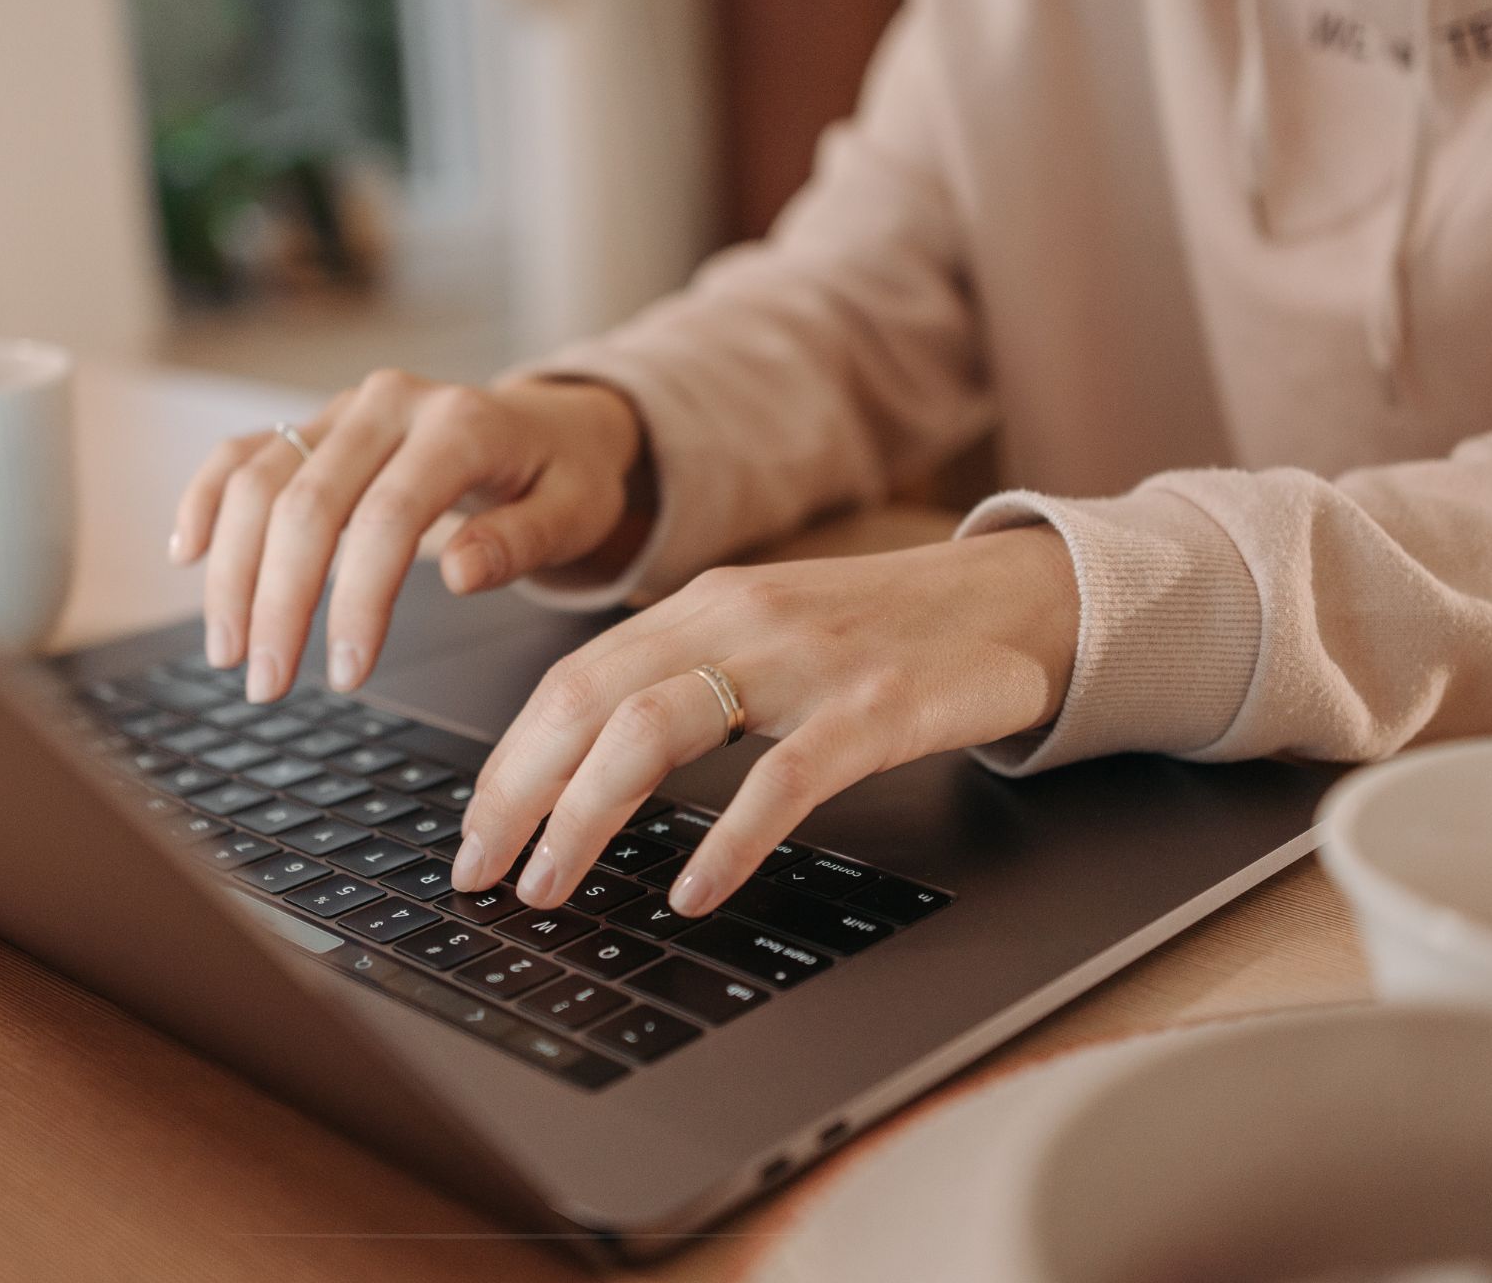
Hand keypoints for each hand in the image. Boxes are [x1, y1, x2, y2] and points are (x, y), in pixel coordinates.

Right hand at [171, 370, 648, 701]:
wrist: (552, 424)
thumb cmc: (565, 477)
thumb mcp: (575, 512)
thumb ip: (522, 541)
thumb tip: (459, 571)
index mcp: (460, 423)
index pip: (388, 517)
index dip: (357, 600)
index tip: (346, 674)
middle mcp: (390, 404)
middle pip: (306, 502)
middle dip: (277, 601)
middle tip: (266, 683)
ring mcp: (344, 409)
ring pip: (259, 479)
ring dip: (233, 570)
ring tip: (228, 651)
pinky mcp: (314, 424)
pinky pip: (242, 452)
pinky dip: (207, 500)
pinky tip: (188, 555)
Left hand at [450, 527, 1078, 916]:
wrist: (1019, 598)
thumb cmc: (882, 634)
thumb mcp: (766, 639)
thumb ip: (687, 683)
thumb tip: (586, 773)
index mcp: (701, 607)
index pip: (570, 681)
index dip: (508, 760)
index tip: (473, 831)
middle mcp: (737, 620)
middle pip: (587, 701)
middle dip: (516, 793)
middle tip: (480, 873)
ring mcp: (805, 659)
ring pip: (656, 726)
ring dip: (586, 815)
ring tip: (551, 886)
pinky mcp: (877, 704)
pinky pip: (784, 777)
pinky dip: (728, 839)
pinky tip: (693, 892)